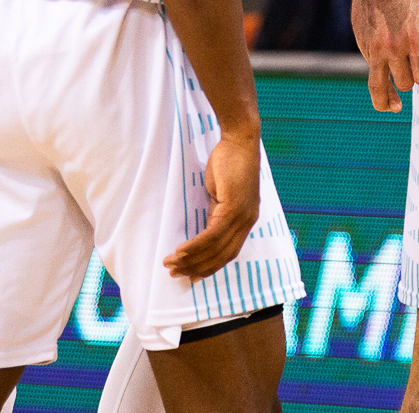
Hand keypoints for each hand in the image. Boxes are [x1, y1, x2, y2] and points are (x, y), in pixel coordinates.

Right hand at [164, 132, 259, 278]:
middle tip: (175, 274)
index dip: (211, 267)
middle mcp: (247, 221)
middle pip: (222, 255)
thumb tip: (203, 231)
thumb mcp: (222, 195)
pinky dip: (195, 245)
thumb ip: (216, 213)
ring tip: (171, 265)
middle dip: (197, 268)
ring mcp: (242, 216)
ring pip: (215, 248)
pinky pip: (212, 234)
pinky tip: (180, 251)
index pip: (229, 253)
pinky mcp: (233, 207)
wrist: (239, 142)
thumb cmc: (230, 164)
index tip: (193, 276)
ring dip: (191, 259)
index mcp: (246, 220)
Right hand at [349, 0, 418, 112]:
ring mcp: (375, 49)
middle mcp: (393, 48)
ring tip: (394, 107)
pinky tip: (383, 90)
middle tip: (414, 69)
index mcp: (415, 40)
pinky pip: (370, 72)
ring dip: (388, 99)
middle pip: (405, 83)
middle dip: (412, 79)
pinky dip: (377, 84)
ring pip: (379, 88)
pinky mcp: (363, 46)